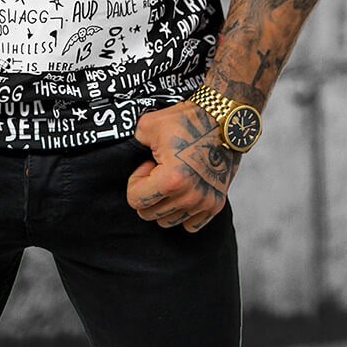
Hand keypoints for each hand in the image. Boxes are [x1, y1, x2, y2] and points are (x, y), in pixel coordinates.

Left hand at [126, 100, 239, 232]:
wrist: (222, 120)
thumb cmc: (186, 121)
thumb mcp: (148, 126)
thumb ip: (132, 144)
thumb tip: (125, 156)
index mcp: (170, 180)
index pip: (135, 201)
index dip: (135, 180)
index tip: (147, 165)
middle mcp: (188, 197)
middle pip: (149, 214)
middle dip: (148, 192)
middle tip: (158, 170)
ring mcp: (203, 202)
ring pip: (168, 221)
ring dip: (164, 203)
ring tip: (172, 178)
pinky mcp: (216, 204)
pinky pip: (191, 225)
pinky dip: (184, 213)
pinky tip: (185, 191)